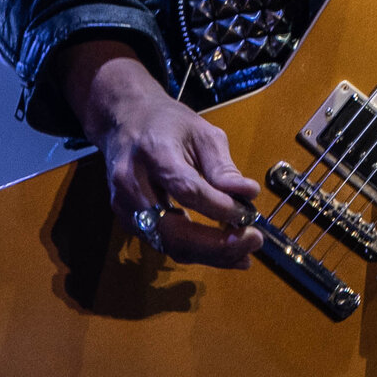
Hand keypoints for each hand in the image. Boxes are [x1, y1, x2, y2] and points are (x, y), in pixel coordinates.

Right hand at [62, 39, 264, 268]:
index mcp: (153, 154)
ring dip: (209, 254)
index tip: (248, 214)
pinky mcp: (127, 222)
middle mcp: (132, 185)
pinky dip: (195, 251)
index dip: (219, 207)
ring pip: (169, 245)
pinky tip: (222, 249)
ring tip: (245, 253)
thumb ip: (222, 166)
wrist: (122, 121)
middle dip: (216, 244)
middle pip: (173, 230)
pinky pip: (164, 244)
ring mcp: (125, 207)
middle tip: (253, 241)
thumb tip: (248, 194)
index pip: (187, 190)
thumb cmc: (165, 123)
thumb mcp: (200, 132)